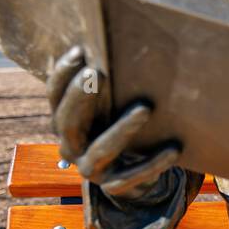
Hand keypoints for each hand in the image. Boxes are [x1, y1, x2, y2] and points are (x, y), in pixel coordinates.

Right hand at [47, 46, 182, 199]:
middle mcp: (71, 145)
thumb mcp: (108, 106)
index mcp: (66, 120)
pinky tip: (174, 148)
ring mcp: (90, 168)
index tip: (81, 50)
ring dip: (123, 129)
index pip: (54, 95)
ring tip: (145, 109)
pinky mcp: (114, 186)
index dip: (63, 74)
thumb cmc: (117, 127)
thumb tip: (120, 43)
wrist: (131, 177)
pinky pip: (132, 176)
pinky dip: (153, 163)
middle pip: (68, 122)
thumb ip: (107, 85)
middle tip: (99, 74)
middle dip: (81, 97)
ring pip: (102, 149)